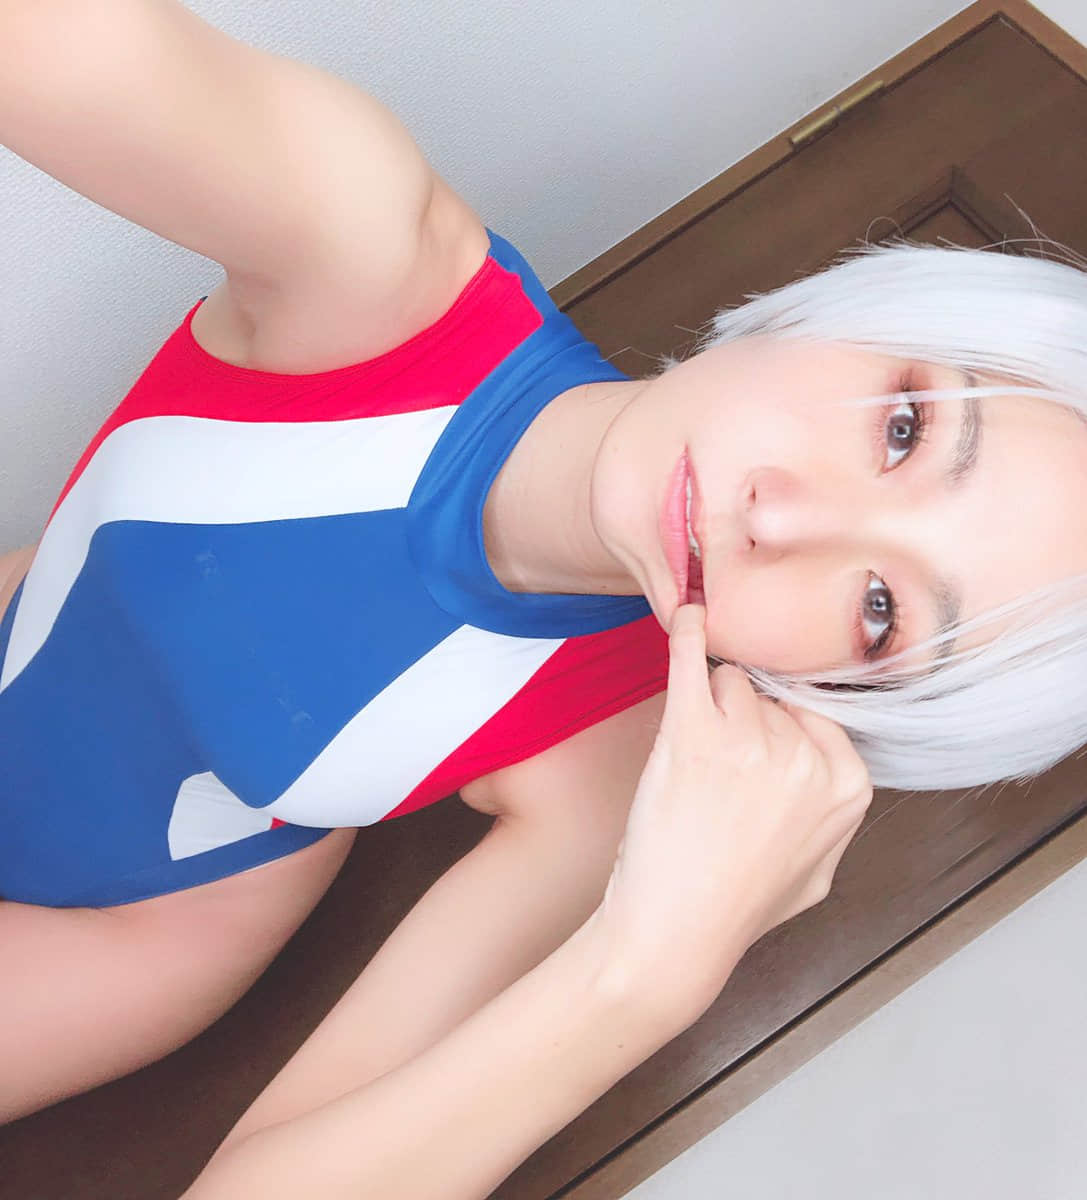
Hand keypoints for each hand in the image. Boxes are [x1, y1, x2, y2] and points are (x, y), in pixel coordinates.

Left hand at [593, 604, 873, 1024]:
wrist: (674, 932)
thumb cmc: (739, 905)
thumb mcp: (820, 869)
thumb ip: (833, 809)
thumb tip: (823, 760)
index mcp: (848, 786)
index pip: (815, 717)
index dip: (780, 734)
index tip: (757, 755)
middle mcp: (806, 756)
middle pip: (772, 698)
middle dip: (744, 724)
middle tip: (717, 779)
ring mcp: (750, 741)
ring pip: (732, 682)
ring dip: (710, 708)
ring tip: (693, 768)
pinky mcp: (692, 735)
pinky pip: (692, 659)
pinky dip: (688, 631)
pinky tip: (688, 612)